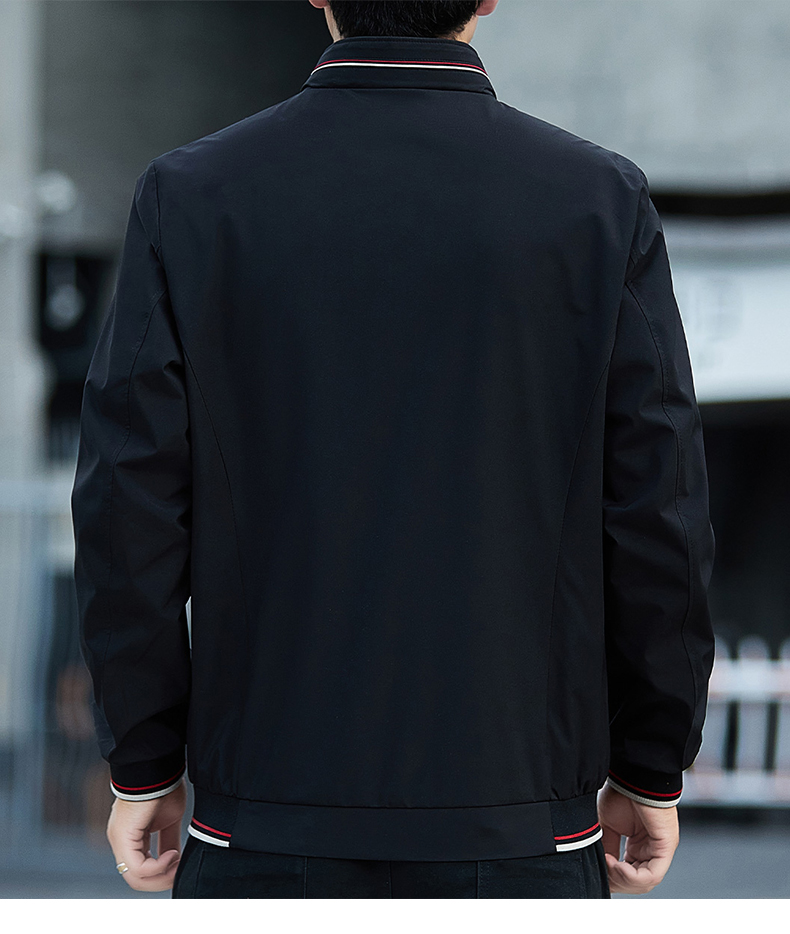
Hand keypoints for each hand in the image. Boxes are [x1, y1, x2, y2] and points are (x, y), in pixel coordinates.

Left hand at [106, 777, 186, 891]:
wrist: (155, 767)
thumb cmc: (163, 786)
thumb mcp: (169, 819)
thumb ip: (168, 840)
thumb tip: (175, 857)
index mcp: (130, 837)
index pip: (141, 869)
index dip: (162, 874)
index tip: (180, 866)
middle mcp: (121, 842)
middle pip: (136, 879)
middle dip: (161, 880)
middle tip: (179, 871)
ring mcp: (120, 841)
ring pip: (134, 878)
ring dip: (161, 876)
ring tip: (177, 862)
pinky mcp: (123, 838)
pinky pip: (138, 867)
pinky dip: (158, 866)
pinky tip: (172, 855)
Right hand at [597, 782, 678, 894]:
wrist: (633, 777)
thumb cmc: (622, 793)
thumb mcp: (607, 825)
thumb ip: (605, 847)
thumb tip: (599, 867)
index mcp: (639, 846)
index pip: (628, 874)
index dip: (611, 876)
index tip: (595, 867)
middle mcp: (651, 851)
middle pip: (636, 882)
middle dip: (616, 880)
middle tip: (601, 869)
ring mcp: (660, 850)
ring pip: (645, 882)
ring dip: (622, 879)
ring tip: (607, 865)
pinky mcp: (666, 847)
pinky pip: (653, 874)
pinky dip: (633, 876)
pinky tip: (618, 866)